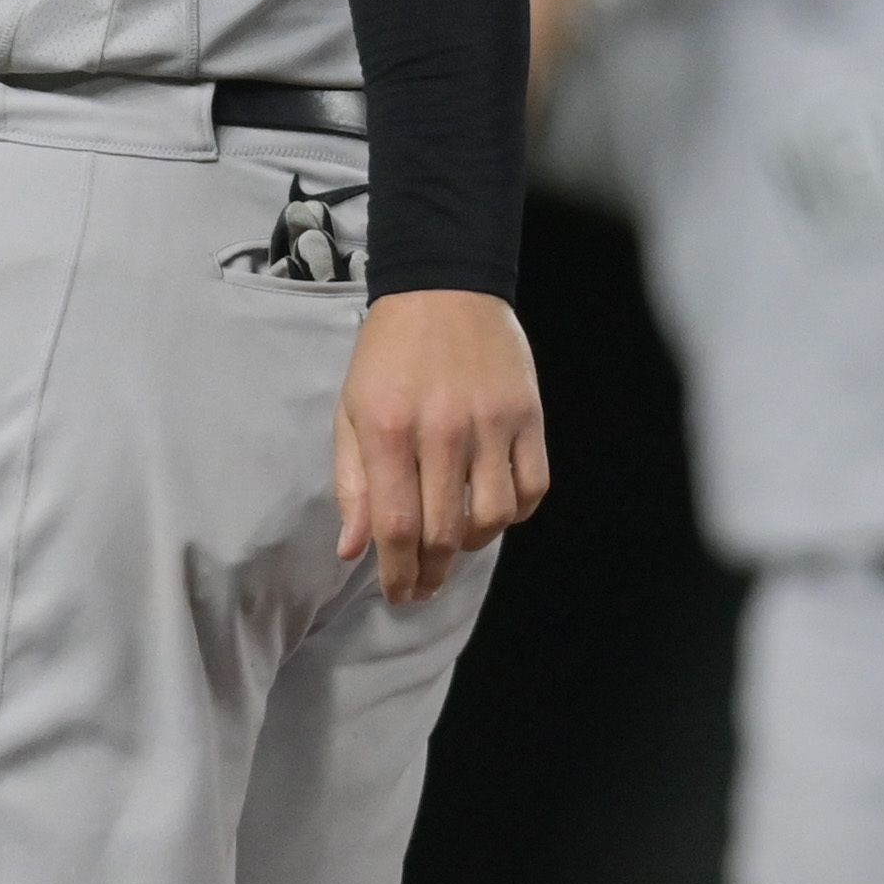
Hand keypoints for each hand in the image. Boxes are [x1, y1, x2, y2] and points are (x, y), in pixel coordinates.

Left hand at [334, 289, 548, 604]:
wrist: (443, 288)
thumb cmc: (388, 354)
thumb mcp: (352, 409)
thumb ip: (353, 482)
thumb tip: (353, 549)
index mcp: (387, 430)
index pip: (396, 525)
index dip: (397, 572)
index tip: (399, 594)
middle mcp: (441, 432)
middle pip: (445, 531)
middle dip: (431, 571)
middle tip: (423, 586)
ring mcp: (491, 425)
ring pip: (493, 519)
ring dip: (473, 544)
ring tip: (454, 544)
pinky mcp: (528, 417)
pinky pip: (532, 490)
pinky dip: (514, 513)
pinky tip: (492, 510)